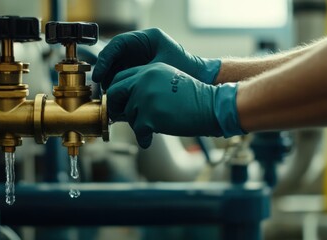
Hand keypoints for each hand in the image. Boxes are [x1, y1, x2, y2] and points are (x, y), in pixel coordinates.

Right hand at [93, 28, 220, 89]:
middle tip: (103, 89)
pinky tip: (119, 97)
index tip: (99, 75)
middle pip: (115, 57)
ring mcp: (140, 58)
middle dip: (107, 73)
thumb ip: (138, 75)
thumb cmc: (185, 70)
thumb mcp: (161, 69)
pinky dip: (120, 87)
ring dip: (112, 81)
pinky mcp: (141, 69)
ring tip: (110, 96)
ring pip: (118, 68)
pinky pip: (125, 77)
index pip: (119, 44)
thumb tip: (115, 87)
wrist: (201, 78)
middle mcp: (141, 46)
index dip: (106, 59)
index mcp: (147, 38)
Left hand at [107, 63, 244, 147]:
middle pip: (114, 92)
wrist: (212, 106)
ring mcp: (145, 97)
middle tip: (119, 116)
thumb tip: (124, 103)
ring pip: (128, 115)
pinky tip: (148, 140)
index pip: (120, 77)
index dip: (116, 91)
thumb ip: (146, 86)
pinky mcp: (149, 116)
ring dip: (137, 124)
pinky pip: (137, 131)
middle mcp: (144, 80)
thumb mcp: (168, 81)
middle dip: (114, 106)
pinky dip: (143, 138)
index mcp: (149, 70)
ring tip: (152, 127)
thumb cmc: (194, 97)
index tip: (117, 102)